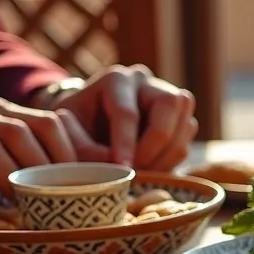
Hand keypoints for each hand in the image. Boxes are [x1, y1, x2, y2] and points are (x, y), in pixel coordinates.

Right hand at [0, 99, 104, 214]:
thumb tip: (86, 173)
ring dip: (13, 180)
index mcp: (0, 110)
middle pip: (23, 132)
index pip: (47, 121)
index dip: (70, 151)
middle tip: (59, 202)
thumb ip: (26, 150)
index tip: (82, 184)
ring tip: (26, 208)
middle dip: (46, 169)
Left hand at [52, 65, 196, 170]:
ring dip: (166, 157)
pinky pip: (186, 141)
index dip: (125, 144)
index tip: (121, 170)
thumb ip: (86, 151)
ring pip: (185, 124)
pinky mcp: (180, 119)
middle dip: (154, 145)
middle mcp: (146, 82)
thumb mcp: (67, 135)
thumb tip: (119, 167)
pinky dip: (172, 162)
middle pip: (168, 105)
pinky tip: (151, 171)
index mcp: (115, 79)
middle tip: (137, 170)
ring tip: (143, 174)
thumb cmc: (74, 128)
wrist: (86, 125)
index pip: (127, 112)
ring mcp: (168, 98)